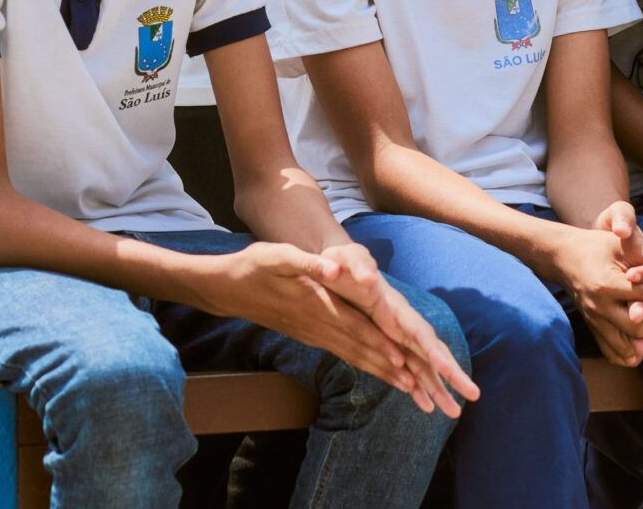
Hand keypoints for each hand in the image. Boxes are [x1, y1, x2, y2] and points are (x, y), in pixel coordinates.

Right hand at [208, 243, 411, 395]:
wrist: (228, 289)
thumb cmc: (254, 266)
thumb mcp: (277, 256)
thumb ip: (308, 263)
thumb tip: (333, 269)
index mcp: (315, 304)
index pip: (352, 326)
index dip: (376, 341)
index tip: (400, 356)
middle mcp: (316, 324)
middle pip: (357, 347)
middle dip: (386, 364)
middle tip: (414, 383)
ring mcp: (312, 333)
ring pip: (350, 354)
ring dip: (377, 369)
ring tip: (404, 385)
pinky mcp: (308, 335)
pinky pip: (340, 352)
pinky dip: (361, 362)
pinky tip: (376, 370)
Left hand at [311, 242, 479, 416]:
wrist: (337, 266)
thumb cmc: (342, 262)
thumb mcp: (346, 260)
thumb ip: (357, 267)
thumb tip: (369, 277)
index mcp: (394, 307)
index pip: (419, 331)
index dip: (433, 350)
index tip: (447, 368)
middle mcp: (402, 323)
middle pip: (432, 352)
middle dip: (452, 374)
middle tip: (474, 395)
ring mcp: (398, 336)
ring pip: (423, 366)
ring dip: (439, 389)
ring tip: (454, 413)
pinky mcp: (389, 344)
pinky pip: (408, 371)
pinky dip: (419, 389)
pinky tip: (428, 407)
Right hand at [553, 205, 642, 367]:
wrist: (563, 256)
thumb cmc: (598, 245)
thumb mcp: (625, 244)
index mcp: (607, 284)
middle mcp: (599, 307)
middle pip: (638, 326)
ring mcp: (594, 321)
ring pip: (628, 346)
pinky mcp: (592, 328)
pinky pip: (614, 354)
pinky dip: (631, 352)